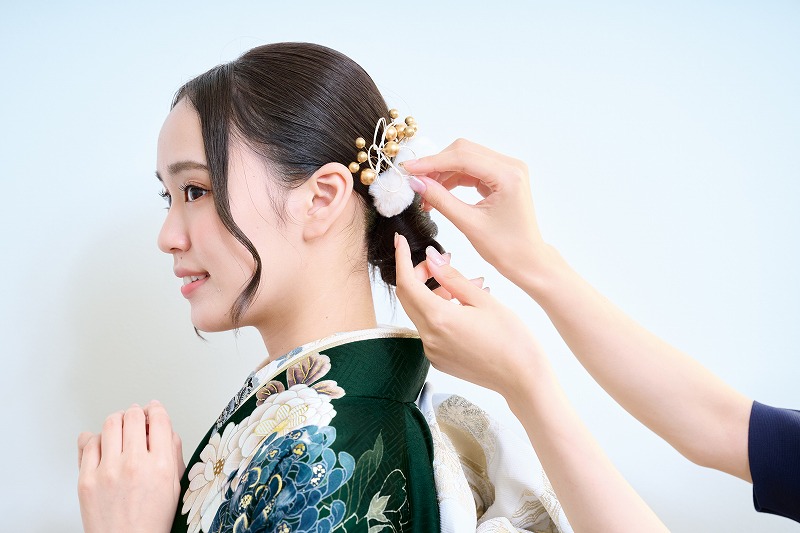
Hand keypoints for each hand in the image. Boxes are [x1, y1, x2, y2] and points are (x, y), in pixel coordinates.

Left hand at [77, 400, 184, 532]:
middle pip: (133, 416)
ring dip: (117, 421)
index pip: (159, 419)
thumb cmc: (151, 520)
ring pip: (110, 424)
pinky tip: (103, 446)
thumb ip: (172, 451)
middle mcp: (135, 465)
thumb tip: (163, 425)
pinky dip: (96, 439)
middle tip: (136, 418)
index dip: (156, 409)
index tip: (153, 410)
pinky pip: (88, 443)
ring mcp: (108, 471)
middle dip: (136, 413)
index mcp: (161, 466)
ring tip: (119, 429)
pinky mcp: (86, 479)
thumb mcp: (175, 485)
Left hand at [394, 233, 543, 399]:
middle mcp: (429, 338)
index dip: (401, 258)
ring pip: (422, 313)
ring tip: (467, 285)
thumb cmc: (512, 339)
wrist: (524, 378)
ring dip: (435, 294)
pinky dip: (441, 313)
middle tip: (441, 261)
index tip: (400, 241)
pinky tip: (465, 307)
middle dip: (419, 274)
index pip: (406, 283)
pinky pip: (431, 329)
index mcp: (438, 319)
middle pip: (409, 298)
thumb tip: (431, 258)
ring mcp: (432, 352)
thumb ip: (453, 277)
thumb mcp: (483, 300)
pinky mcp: (440, 361)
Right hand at [403, 139, 549, 279]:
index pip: (462, 157)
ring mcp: (507, 170)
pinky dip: (453, 178)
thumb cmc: (505, 247)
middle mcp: (511, 166)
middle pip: (463, 151)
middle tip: (414, 181)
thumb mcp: (468, 223)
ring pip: (465, 159)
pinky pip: (471, 169)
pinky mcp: (502, 177)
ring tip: (425, 193)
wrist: (527, 260)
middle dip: (436, 165)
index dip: (432, 162)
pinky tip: (438, 193)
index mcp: (508, 175)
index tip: (408, 169)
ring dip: (443, 173)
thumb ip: (441, 199)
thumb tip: (416, 183)